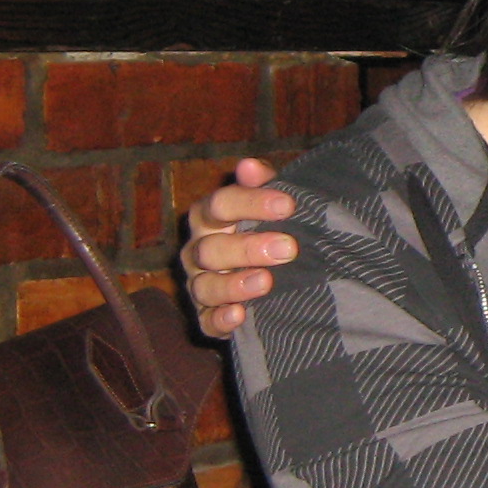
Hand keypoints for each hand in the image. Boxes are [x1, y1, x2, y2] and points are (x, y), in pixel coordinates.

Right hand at [180, 158, 296, 337]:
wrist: (272, 278)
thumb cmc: (268, 230)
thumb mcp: (269, 205)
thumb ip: (263, 185)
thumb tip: (250, 165)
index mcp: (210, 217)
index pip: (221, 205)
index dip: (252, 203)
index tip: (288, 205)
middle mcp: (199, 250)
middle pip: (211, 249)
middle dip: (249, 248)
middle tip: (288, 248)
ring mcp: (199, 285)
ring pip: (205, 286)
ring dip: (234, 285)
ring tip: (266, 282)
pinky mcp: (206, 317)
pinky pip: (206, 321)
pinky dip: (220, 320)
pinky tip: (239, 316)